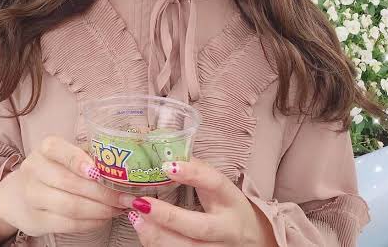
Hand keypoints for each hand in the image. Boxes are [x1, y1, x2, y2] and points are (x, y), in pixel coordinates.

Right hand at [0, 135, 128, 237]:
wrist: (21, 192)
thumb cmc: (57, 168)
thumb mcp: (69, 155)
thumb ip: (91, 156)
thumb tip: (126, 166)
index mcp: (46, 148)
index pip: (60, 151)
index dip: (79, 161)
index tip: (99, 171)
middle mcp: (34, 169)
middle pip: (70, 183)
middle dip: (102, 192)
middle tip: (125, 197)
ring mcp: (32, 196)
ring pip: (70, 206)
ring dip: (100, 210)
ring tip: (118, 209)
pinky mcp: (36, 220)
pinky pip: (68, 224)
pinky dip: (91, 222)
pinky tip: (104, 218)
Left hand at [118, 157, 275, 245]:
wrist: (252, 239)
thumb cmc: (228, 207)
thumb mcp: (219, 187)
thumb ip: (197, 171)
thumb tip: (166, 151)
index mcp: (231, 200)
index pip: (215, 183)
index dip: (193, 174)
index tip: (166, 165)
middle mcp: (227, 228)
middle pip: (199, 226)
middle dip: (167, 216)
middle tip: (140, 202)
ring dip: (156, 234)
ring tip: (134, 216)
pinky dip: (157, 245)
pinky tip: (142, 230)